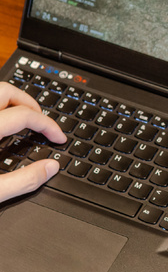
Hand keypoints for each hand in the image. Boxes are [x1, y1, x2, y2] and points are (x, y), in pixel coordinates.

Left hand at [0, 82, 64, 202]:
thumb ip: (24, 180)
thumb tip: (51, 168)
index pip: (25, 114)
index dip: (48, 125)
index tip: (59, 138)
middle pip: (6, 91)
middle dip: (30, 103)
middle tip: (43, 122)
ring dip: (12, 102)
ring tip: (24, 120)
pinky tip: (3, 127)